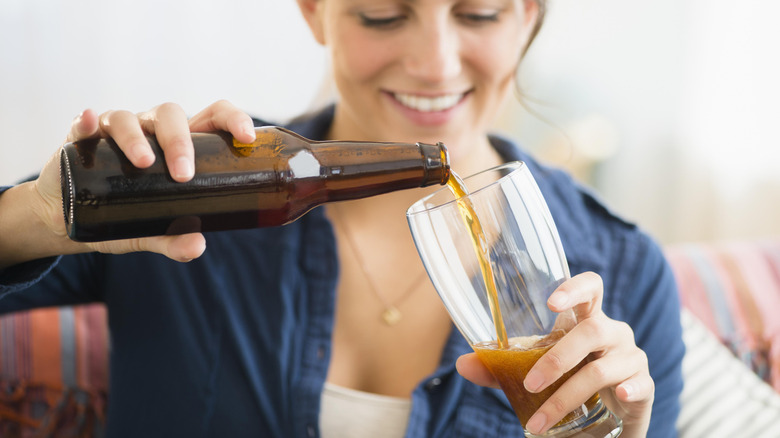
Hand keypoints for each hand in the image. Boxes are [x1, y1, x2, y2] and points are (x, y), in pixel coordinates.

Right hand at [30, 100, 256, 262]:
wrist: (70, 217)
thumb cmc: (123, 214)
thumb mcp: (150, 232)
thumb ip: (173, 239)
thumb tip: (197, 246)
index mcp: (178, 144)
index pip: (212, 118)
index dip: (232, 119)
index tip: (246, 137)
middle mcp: (150, 130)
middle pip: (170, 116)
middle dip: (179, 142)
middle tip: (183, 175)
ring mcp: (115, 131)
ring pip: (128, 119)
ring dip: (137, 138)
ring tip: (144, 163)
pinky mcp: (80, 137)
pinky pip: (82, 122)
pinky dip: (86, 121)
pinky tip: (90, 125)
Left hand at [456, 272, 652, 437]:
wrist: (605, 421)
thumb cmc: (569, 383)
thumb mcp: (535, 374)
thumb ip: (502, 368)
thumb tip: (462, 364)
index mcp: (586, 320)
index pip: (591, 288)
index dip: (574, 287)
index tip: (551, 302)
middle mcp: (612, 333)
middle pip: (591, 330)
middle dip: (557, 358)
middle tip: (529, 383)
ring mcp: (631, 357)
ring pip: (603, 367)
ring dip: (567, 396)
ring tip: (539, 422)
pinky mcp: (643, 385)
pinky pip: (638, 383)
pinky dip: (627, 389)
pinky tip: (616, 397)